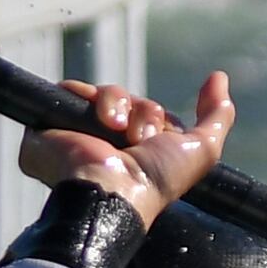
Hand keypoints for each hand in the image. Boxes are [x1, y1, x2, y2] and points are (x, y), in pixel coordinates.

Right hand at [16, 71, 235, 225]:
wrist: (112, 190)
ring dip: (119, 105)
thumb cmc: (155, 181)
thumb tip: (218, 76)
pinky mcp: (48, 126)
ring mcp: (76, 134)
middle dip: (143, 112)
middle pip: (130, 100)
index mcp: (136, 152)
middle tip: (139, 139)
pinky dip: (87, 96)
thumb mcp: (202, 150)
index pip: (148, 112)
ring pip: (105, 93)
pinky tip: (98, 120)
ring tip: (117, 131)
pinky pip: (69, 89)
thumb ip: (217, 116)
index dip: (157, 118)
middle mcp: (106, 143)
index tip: (159, 140)